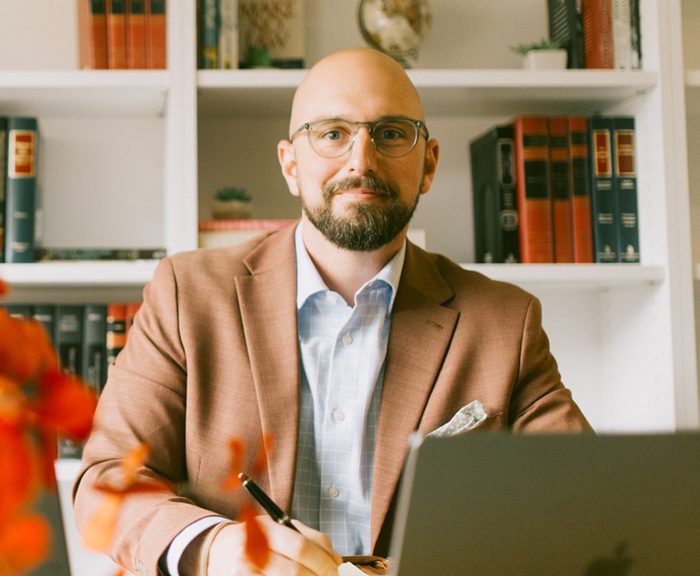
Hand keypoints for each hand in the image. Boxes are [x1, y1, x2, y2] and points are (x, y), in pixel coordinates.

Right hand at [205, 516, 342, 575]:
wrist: (220, 551)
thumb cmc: (258, 538)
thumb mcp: (281, 527)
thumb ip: (310, 538)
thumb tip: (335, 560)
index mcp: (263, 530)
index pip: (300, 547)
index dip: (323, 561)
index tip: (335, 568)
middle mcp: (250, 553)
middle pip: (295, 571)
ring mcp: (243, 574)